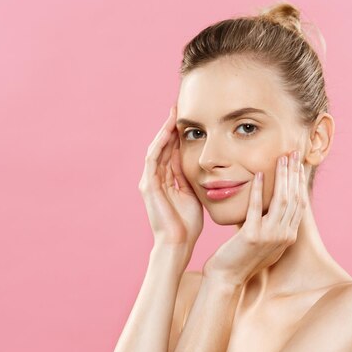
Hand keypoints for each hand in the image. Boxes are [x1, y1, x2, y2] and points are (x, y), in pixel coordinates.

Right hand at [138, 105, 202, 249]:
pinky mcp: (148, 186)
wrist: (178, 244)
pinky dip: (160, 144)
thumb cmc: (188, 225)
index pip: (171, 151)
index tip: (189, 118)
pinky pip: (153, 159)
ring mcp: (149, 181)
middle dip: (170, 127)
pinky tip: (167, 131)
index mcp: (166, 180)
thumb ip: (193, 178)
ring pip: (156, 148)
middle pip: (162, 146)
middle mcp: (155, 178)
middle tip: (178, 107)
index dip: (178, 134)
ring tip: (173, 114)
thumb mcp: (194, 194)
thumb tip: (203, 163)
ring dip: (164, 131)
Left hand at [203, 150, 308, 285]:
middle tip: (293, 153)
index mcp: (289, 236)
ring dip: (281, 177)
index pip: (299, 203)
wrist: (227, 277)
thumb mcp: (265, 240)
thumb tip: (275, 203)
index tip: (298, 164)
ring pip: (281, 200)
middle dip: (294, 174)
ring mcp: (270, 237)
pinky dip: (259, 189)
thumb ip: (273, 224)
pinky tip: (258, 174)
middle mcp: (284, 236)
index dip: (300, 182)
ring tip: (280, 159)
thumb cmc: (242, 257)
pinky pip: (257, 207)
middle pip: (294, 198)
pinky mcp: (252, 236)